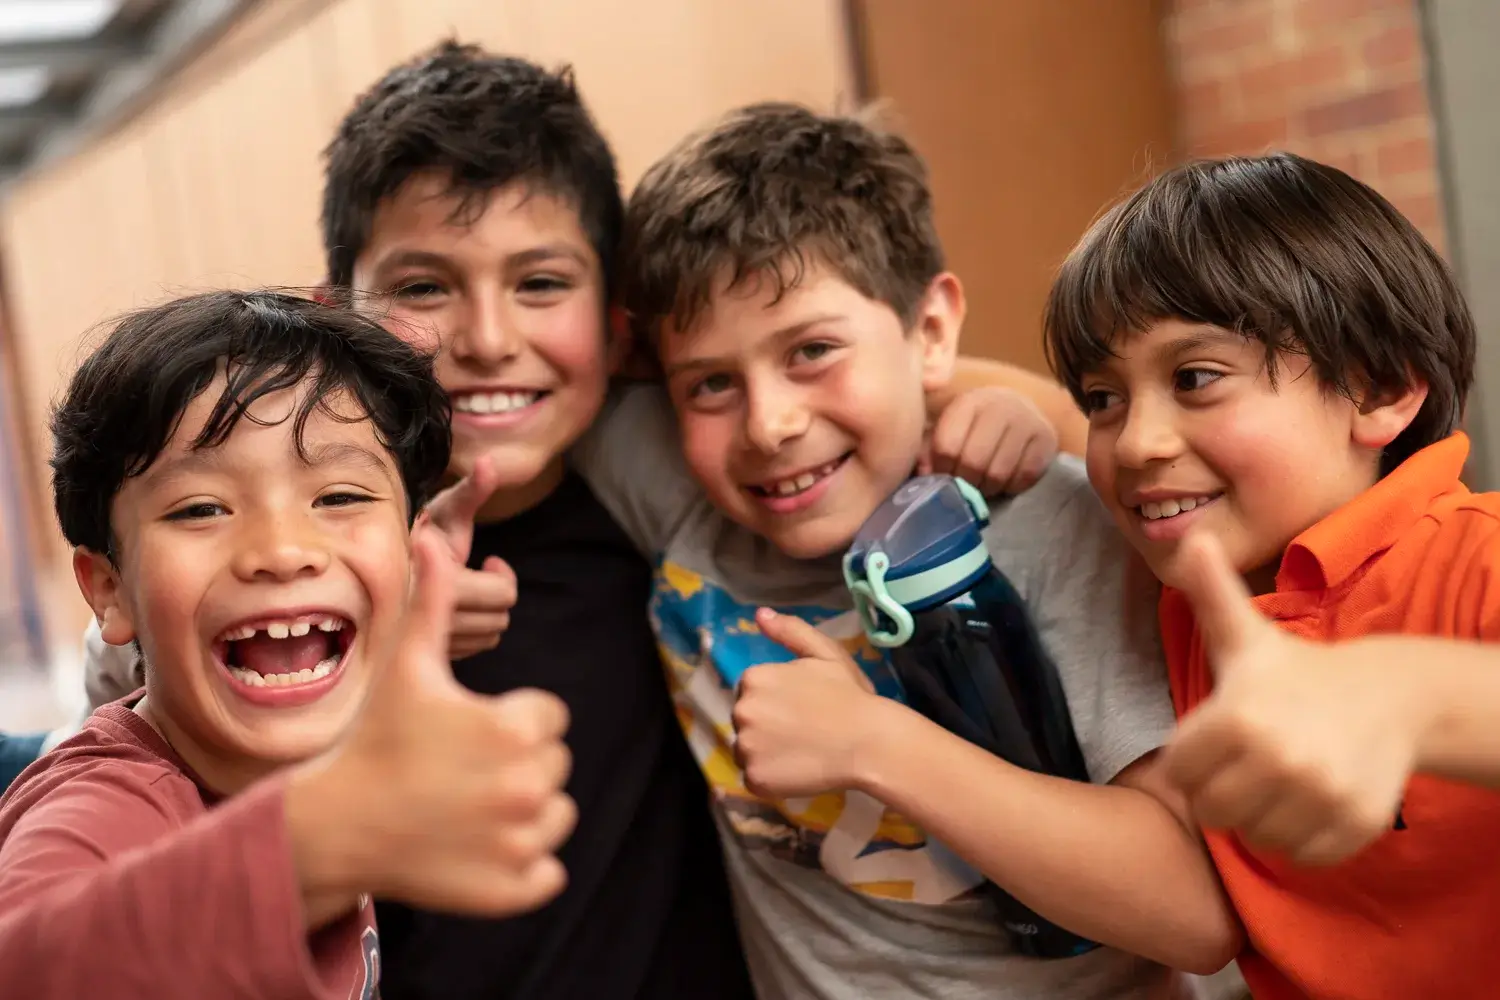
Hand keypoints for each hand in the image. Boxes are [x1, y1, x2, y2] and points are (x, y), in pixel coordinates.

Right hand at [287, 525, 575, 918]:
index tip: (463, 731)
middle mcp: (528, 786)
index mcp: (514, 728)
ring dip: (523, 813)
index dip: (509, 720)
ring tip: (464, 807)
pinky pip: (548, 873)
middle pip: (554, 765)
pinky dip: (521, 867)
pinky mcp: (514, 891)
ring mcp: (521, 844)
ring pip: (556, 817)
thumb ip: (433, 600)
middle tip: (457, 770)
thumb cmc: (376, 737)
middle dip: (516, 764)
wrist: (336, 825)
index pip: (549, 718)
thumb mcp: (407, 666)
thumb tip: (433, 537)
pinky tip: (473, 848)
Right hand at [421, 454, 517, 658]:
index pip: (501, 594)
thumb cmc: (416, 528)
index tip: (491, 560)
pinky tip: (456, 610)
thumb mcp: (445, 508)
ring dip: (486, 613)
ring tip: (469, 590)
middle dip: (497, 594)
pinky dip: (472, 631)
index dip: (503, 576)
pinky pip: (471, 650)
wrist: (368, 562)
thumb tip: (489, 463)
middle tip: (483, 573)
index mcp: (436, 580)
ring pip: (488, 637)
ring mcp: (423, 640)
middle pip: (499, 619)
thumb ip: (471, 490)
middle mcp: (427, 617)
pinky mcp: (423, 653)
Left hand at [732, 609, 882, 798]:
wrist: (870, 742)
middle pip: (746, 720)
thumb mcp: (825, 653)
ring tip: (801, 752)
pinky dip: (771, 777)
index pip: (751, 692)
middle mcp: (742, 710)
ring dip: (766, 752)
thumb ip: (790, 631)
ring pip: (747, 750)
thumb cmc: (851, 695)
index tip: (801, 708)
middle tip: (803, 731)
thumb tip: (760, 615)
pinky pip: (754, 777)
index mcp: (754, 678)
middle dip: (767, 725)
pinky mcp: (754, 778)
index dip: (776, 701)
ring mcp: (746, 747)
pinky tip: (797, 770)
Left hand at [921, 386, 1056, 494]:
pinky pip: (1024, 477)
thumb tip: (923, 473)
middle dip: (965, 482)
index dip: (941, 470)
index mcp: (969, 402)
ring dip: (988, 488)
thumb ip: (928, 448)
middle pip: (973, 462)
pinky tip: (1006, 480)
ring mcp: (1027, 421)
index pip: (947, 446)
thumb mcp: (950, 429)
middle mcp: (1000, 406)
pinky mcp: (1047, 439)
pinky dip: (1012, 487)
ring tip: (984, 484)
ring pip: (998, 474)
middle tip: (965, 486)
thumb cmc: (976, 426)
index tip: (944, 475)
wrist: (1021, 411)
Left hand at [1161, 531, 1417, 864]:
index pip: (1178, 774)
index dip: (1193, 759)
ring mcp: (1320, 795)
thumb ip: (1211, 594)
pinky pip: (1302, 854)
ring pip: (1256, 837)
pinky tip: (1311, 798)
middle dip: (1222, 791)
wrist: (1388, 696)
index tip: (1218, 739)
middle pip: (1212, 812)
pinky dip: (1303, 835)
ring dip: (1262, 815)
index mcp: (1237, 717)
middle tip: (1248, 762)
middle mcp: (1278, 759)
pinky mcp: (1353, 824)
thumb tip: (1191, 539)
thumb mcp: (1246, 635)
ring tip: (1280, 778)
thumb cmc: (1294, 670)